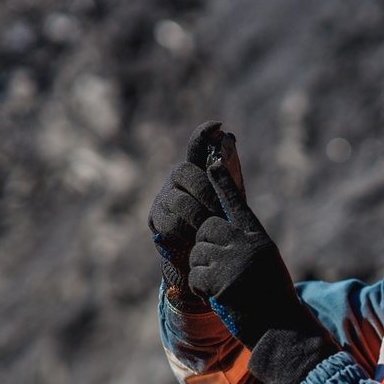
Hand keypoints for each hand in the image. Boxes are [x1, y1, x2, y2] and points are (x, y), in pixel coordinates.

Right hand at [148, 121, 231, 309]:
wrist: (200, 259)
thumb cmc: (219, 228)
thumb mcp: (228, 204)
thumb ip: (226, 177)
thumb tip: (228, 137)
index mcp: (197, 173)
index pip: (196, 147)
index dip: (204, 135)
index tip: (218, 125)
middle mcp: (177, 180)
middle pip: (186, 173)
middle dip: (206, 190)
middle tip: (221, 209)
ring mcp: (164, 198)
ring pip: (181, 200)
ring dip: (199, 215)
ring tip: (212, 227)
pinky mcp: (156, 219)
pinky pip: (173, 222)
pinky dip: (187, 231)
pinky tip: (195, 237)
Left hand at [188, 158, 315, 349]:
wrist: (282, 330)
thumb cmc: (274, 301)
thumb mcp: (265, 265)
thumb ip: (246, 246)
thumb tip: (215, 233)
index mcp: (259, 238)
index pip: (236, 204)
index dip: (223, 183)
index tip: (211, 163)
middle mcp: (247, 244)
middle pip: (207, 228)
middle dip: (205, 247)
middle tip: (219, 269)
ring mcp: (234, 261)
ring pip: (198, 252)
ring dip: (203, 271)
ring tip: (225, 288)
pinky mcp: (221, 281)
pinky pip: (195, 276)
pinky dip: (201, 290)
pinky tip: (220, 298)